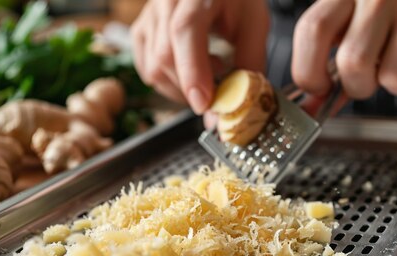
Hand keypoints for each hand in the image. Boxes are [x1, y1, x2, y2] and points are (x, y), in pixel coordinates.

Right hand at [131, 0, 269, 113]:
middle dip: (190, 88)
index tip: (204, 103)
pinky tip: (188, 71)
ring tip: (206, 74)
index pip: (185, 31)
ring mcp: (150, 16)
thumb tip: (236, 104)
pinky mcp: (141, 30)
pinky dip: (167, 82)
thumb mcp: (254, 25)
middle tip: (215, 95)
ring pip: (153, 68)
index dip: (192, 72)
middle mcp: (167, 2)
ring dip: (180, 87)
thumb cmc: (236, 0)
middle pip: (165, 56)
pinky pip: (146, 69)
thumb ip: (249, 62)